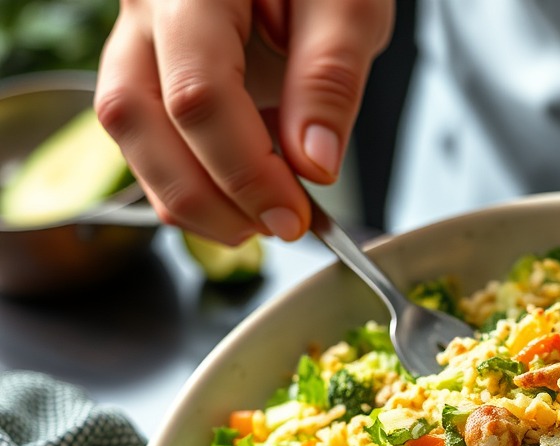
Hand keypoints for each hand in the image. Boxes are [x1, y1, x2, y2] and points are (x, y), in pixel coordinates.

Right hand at [95, 0, 393, 244]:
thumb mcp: (348, 3)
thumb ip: (329, 78)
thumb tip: (313, 166)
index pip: (198, 94)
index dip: (246, 172)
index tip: (295, 216)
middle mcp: (147, 6)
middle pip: (139, 118)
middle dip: (209, 196)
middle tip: (279, 227)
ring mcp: (137, 35)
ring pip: (128, 132)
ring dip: (190, 198)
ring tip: (257, 223)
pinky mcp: (149, 65)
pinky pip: (143, 133)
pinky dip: (186, 181)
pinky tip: (236, 201)